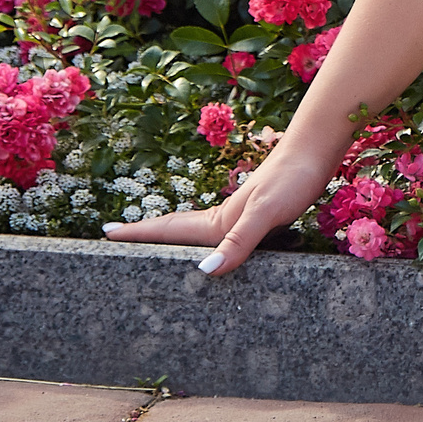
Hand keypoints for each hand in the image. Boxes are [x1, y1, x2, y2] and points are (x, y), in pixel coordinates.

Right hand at [101, 133, 343, 276]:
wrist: (316, 150)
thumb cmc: (291, 178)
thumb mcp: (264, 212)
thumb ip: (238, 241)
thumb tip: (204, 271)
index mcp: (218, 221)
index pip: (169, 229)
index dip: (137, 232)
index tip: (105, 232)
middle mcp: (223, 219)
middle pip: (175, 230)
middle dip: (145, 236)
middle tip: (116, 239)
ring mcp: (239, 216)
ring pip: (195, 233)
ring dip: (171, 239)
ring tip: (154, 248)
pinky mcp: (258, 216)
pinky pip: (220, 236)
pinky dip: (205, 243)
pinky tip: (215, 248)